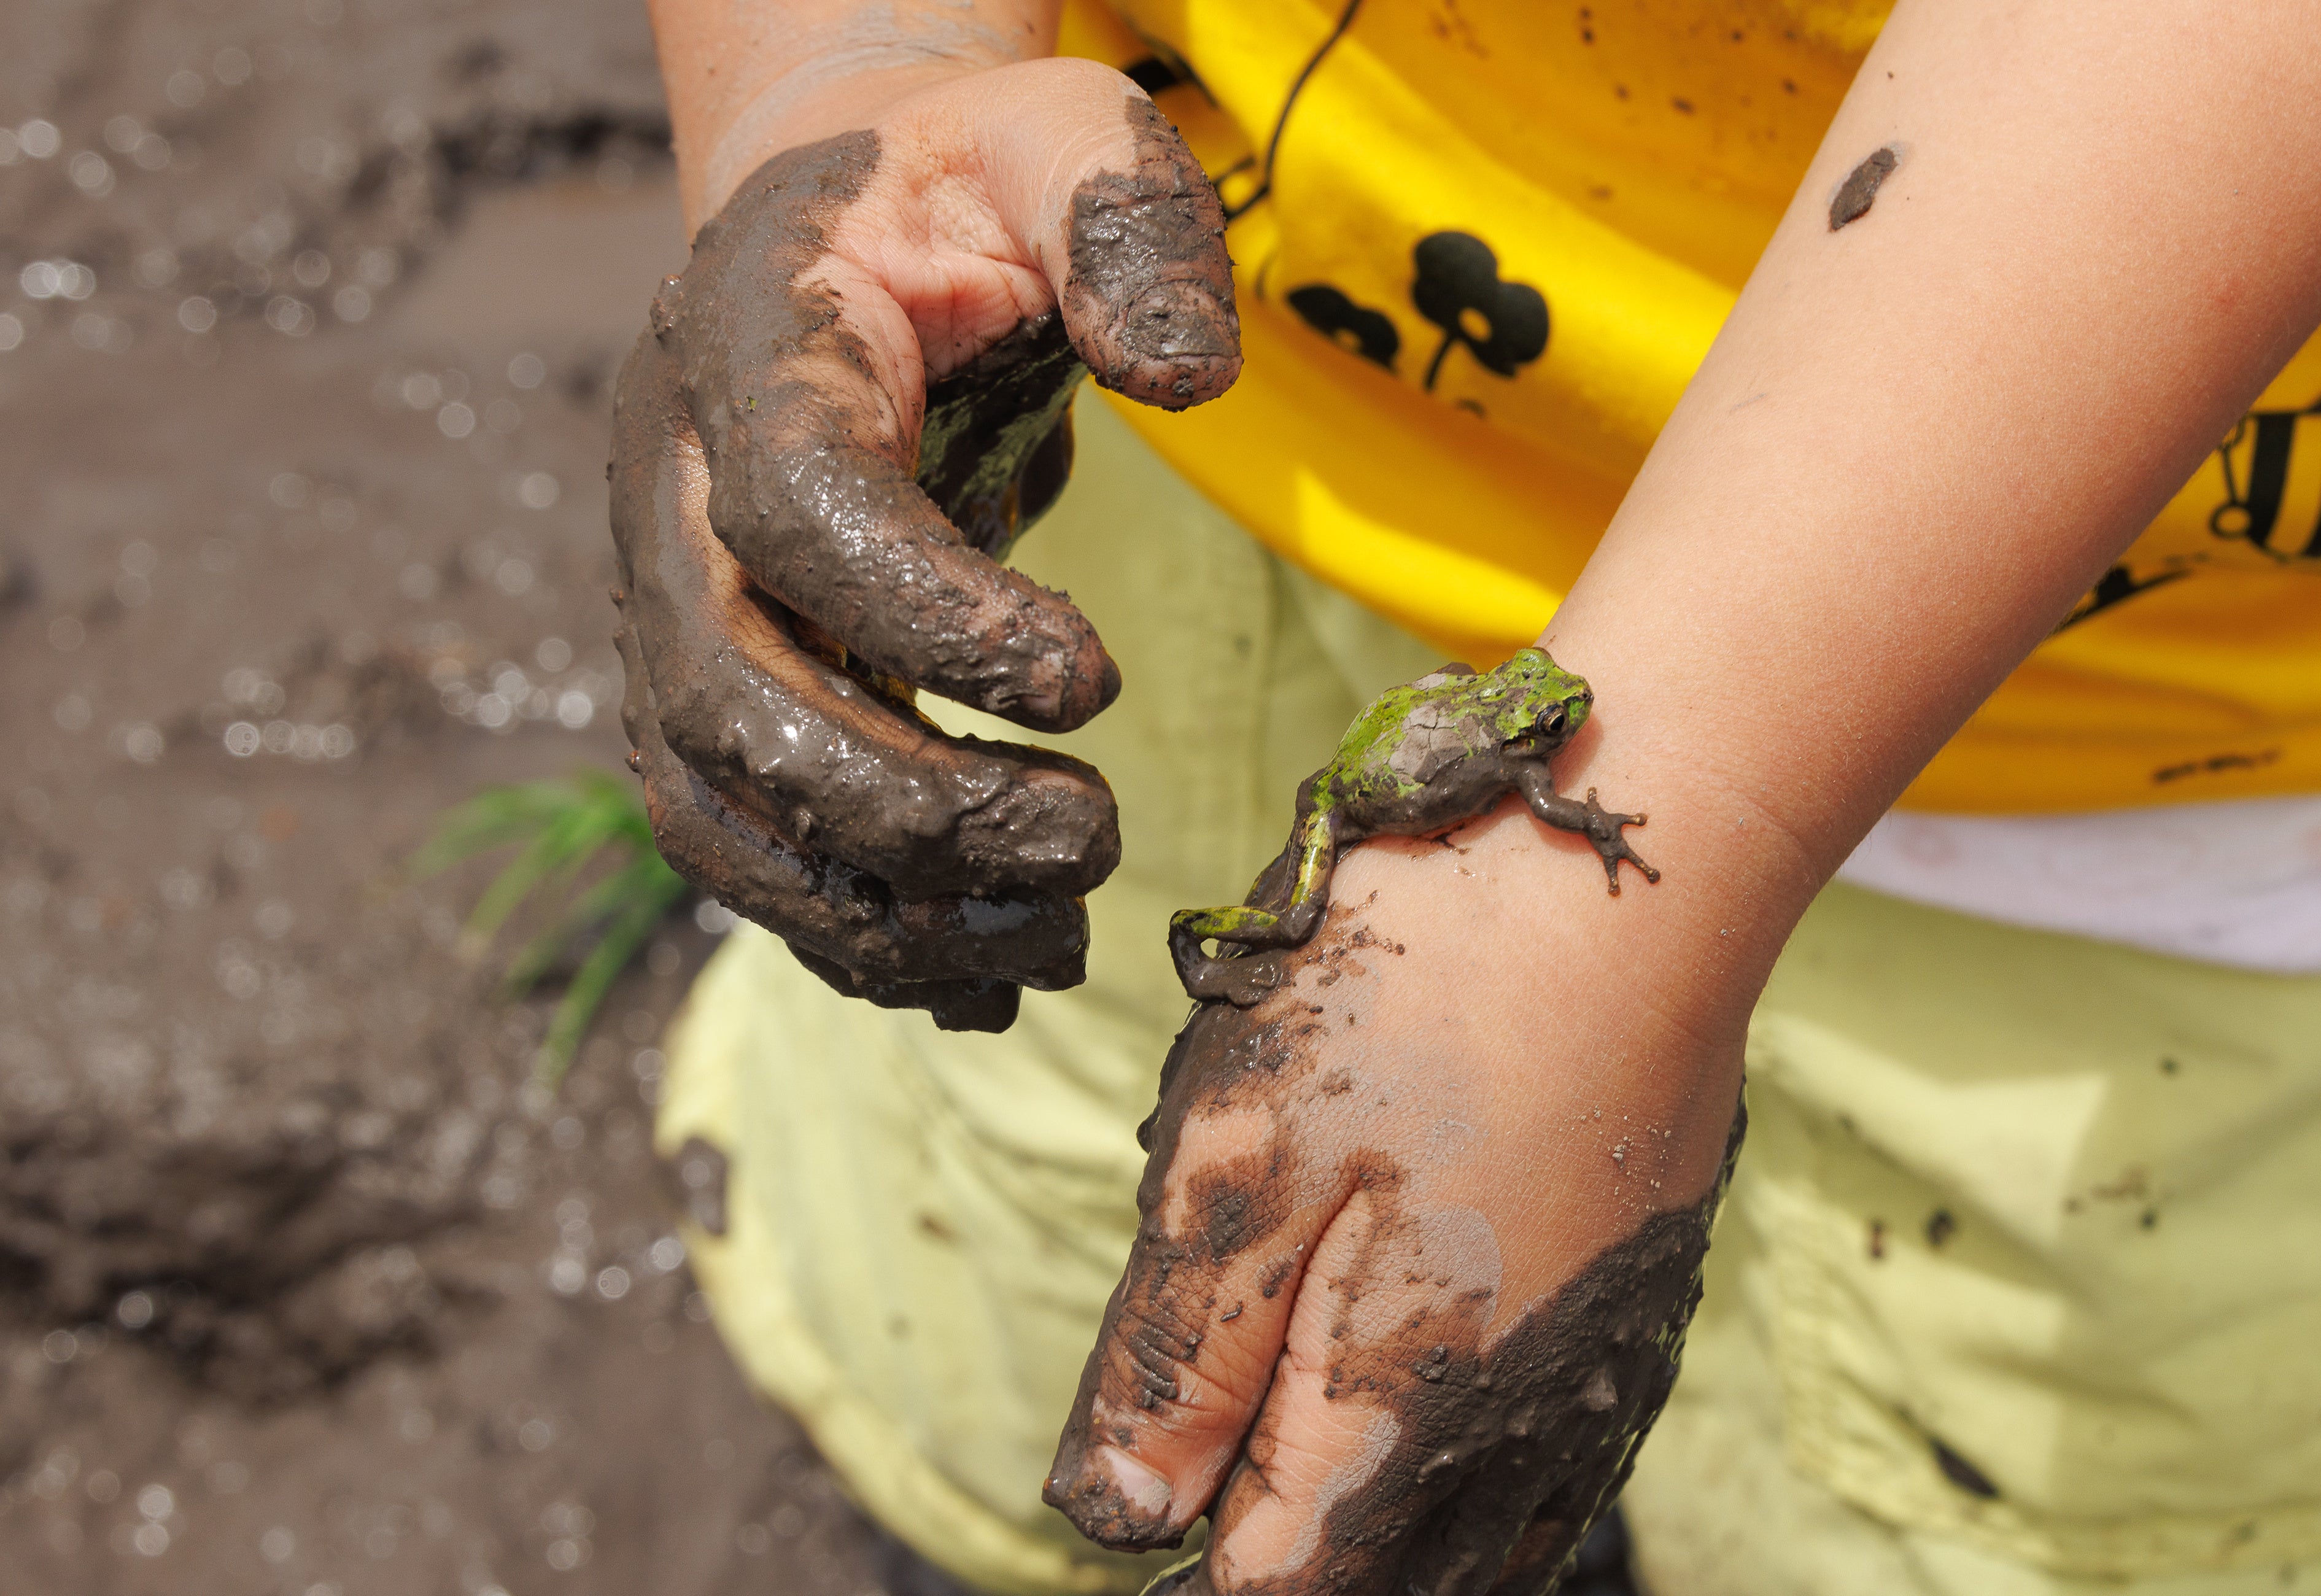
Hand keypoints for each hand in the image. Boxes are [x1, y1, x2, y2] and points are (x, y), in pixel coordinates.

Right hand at [610, 58, 1238, 1028]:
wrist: (848, 232)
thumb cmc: (970, 187)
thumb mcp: (1065, 138)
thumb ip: (1126, 225)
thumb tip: (1189, 379)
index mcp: (746, 351)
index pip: (795, 510)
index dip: (927, 614)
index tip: (1092, 681)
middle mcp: (673, 494)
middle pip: (728, 695)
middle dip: (907, 805)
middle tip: (1094, 844)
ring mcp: (676, 604)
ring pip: (719, 807)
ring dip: (878, 907)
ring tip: (1053, 943)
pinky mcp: (716, 688)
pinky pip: (751, 845)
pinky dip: (856, 931)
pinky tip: (988, 972)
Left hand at [1044, 813, 1747, 1595]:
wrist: (1619, 876)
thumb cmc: (1416, 993)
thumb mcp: (1237, 1163)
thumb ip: (1175, 1363)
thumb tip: (1116, 1513)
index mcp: (1399, 1418)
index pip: (1269, 1587)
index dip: (1180, 1538)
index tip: (1149, 1455)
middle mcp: (1519, 1437)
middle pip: (1373, 1580)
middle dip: (1275, 1529)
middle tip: (1213, 1416)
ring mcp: (1600, 1381)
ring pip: (1476, 1541)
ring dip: (1369, 1509)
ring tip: (1298, 1398)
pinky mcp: (1638, 1314)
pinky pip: (1550, 1467)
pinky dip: (1467, 1471)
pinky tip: (1418, 1385)